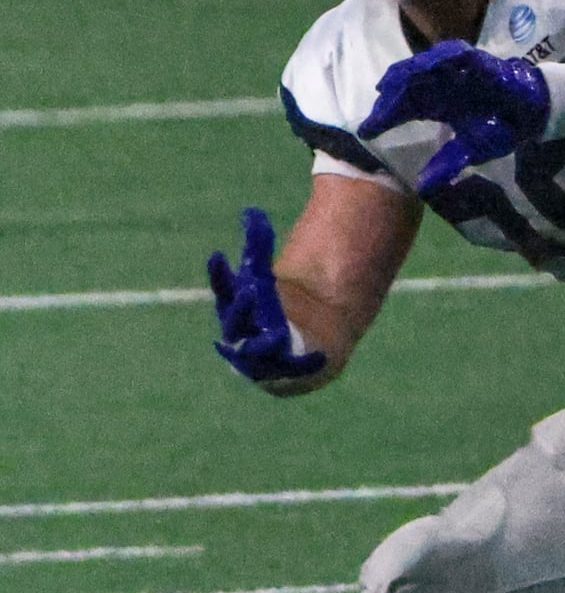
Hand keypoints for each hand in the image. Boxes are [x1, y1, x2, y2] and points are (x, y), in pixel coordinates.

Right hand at [207, 208, 326, 382]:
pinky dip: (302, 366)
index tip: (219, 256)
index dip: (219, 276)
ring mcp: (259, 362)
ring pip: (256, 355)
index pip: (223, 290)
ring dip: (263, 345)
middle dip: (242, 309)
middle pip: (235, 324)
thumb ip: (258, 245)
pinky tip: (318, 356)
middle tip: (254, 290)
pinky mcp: (282, 380)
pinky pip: (289, 375)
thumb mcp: (267, 276)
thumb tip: (251, 212)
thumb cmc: (279, 305)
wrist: (308, 340)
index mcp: (235, 309)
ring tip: (278, 333)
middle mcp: (241, 337)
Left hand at [359, 40, 551, 191]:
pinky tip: (425, 66)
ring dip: (406, 74)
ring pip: (423, 68)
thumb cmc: (498, 129)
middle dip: (389, 98)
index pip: (403, 109)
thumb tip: (422, 186)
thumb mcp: (470, 151)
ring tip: (389, 86)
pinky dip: (441, 59)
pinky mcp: (476, 61)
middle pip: (406, 87)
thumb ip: (447, 164)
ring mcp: (455, 72)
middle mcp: (439, 86)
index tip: (365, 132)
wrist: (529, 115)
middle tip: (375, 112)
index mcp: (434, 104)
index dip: (384, 119)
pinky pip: (456, 55)